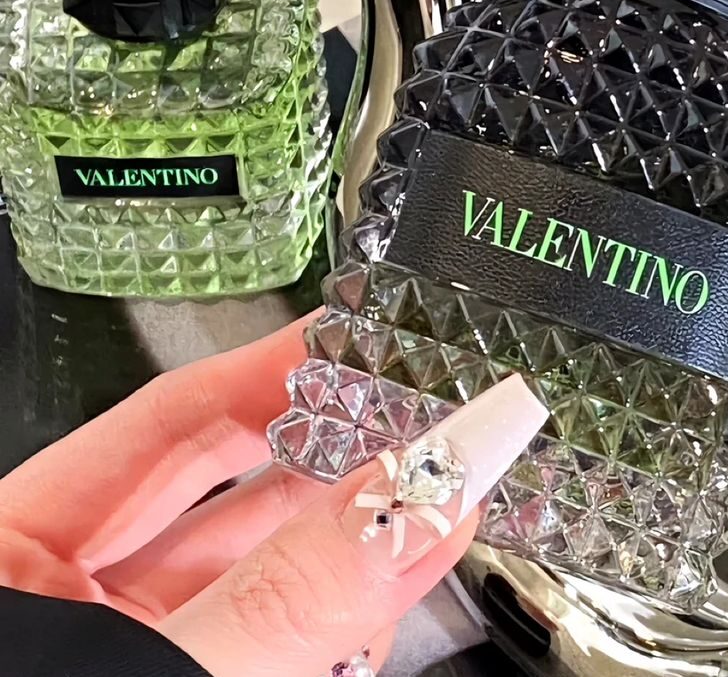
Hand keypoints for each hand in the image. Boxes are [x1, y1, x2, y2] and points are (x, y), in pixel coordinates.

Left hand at [0, 315, 545, 676]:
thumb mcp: (167, 674)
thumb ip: (292, 599)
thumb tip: (422, 495)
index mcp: (14, 552)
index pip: (173, 420)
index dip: (277, 370)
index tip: (369, 334)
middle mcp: (72, 599)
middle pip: (230, 490)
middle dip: (334, 450)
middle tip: (432, 411)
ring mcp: (142, 655)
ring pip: (266, 572)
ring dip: (351, 536)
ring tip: (436, 491)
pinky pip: (284, 641)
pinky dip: (341, 616)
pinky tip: (390, 589)